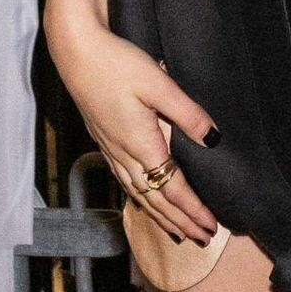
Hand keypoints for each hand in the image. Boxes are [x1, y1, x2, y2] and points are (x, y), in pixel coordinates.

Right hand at [50, 19, 220, 245]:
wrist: (76, 52)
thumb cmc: (117, 64)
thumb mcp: (158, 83)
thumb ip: (187, 113)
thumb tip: (214, 139)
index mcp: (141, 143)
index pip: (172, 188)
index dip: (192, 209)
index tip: (211, 226)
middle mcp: (124, 153)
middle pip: (155, 199)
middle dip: (179, 221)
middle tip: (201, 239)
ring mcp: (110, 148)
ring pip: (138, 194)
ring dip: (159, 215)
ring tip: (177, 231)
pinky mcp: (102, 139)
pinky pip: (124, 181)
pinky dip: (139, 198)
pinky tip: (142, 199)